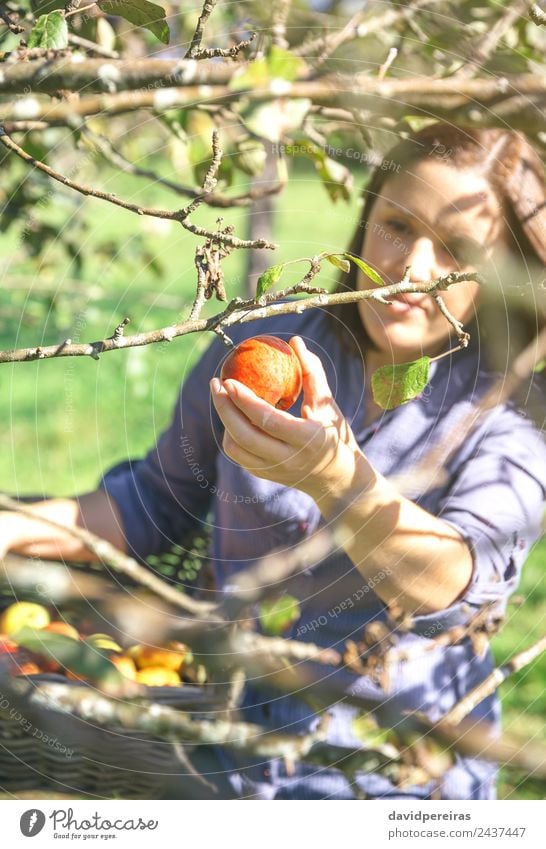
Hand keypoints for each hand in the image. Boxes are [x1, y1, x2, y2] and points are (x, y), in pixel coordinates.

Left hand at [210, 336, 367, 500]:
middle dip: (224, 408)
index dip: (244, 400)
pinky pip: (239, 456)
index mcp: (306, 438)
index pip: (268, 420)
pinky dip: (231, 435)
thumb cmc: (334, 433)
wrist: (337, 478)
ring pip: (236, 448)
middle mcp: (288, 458)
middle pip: (244, 435)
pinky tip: (233, 417)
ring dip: (225, 421)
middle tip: (216, 384)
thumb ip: (311, 372)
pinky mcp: (265, 476)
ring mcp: (274, 470)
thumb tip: (294, 341)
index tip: (228, 380)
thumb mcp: (327, 404)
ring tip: (225, 398)